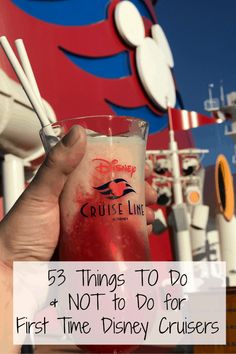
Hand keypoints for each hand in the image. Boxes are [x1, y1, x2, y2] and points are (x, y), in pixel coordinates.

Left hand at [0, 126, 155, 265]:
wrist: (13, 278)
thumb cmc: (19, 235)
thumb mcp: (39, 195)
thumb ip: (57, 165)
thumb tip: (77, 133)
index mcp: (68, 189)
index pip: (101, 170)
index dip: (123, 165)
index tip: (140, 163)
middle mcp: (81, 206)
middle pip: (116, 193)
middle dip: (139, 189)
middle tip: (150, 190)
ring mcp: (88, 228)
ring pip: (121, 215)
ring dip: (141, 211)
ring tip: (151, 211)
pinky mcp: (92, 248)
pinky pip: (117, 239)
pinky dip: (133, 234)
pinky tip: (143, 231)